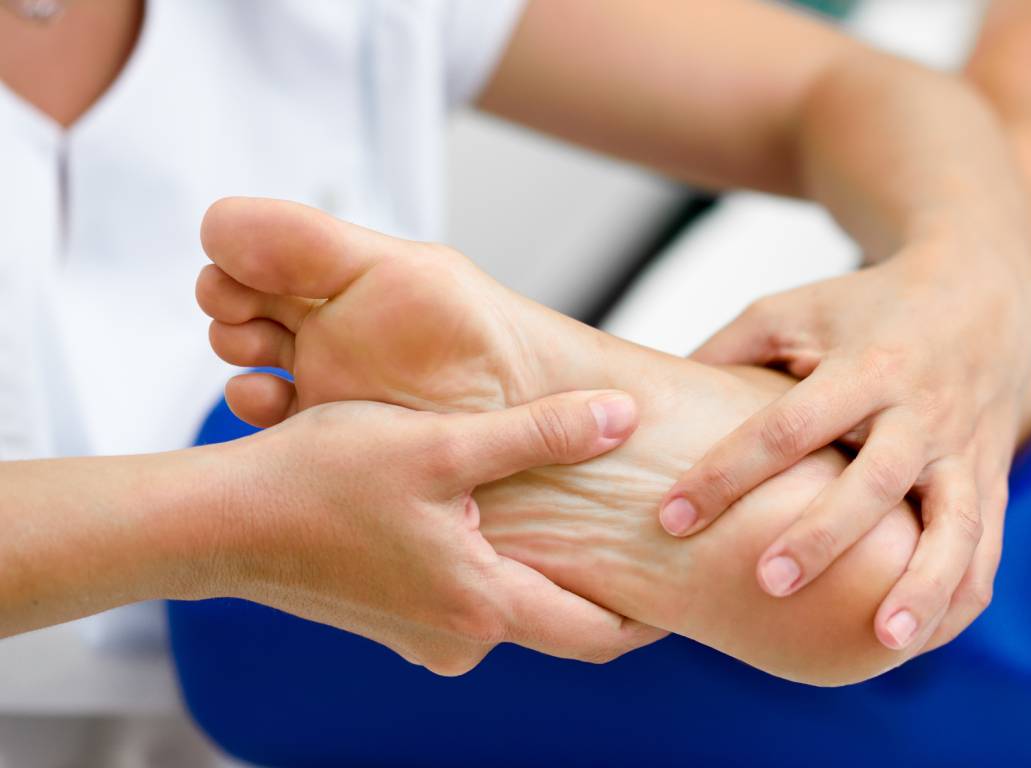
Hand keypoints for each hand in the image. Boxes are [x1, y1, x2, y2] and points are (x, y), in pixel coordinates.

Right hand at [215, 391, 664, 675]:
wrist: (218, 523)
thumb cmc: (319, 482)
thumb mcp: (443, 445)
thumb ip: (541, 434)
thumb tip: (621, 419)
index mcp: (483, 607)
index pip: (601, 633)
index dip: (650, 611)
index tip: (683, 576)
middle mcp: (457, 640)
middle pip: (560, 620)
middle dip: (601, 584)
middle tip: (634, 535)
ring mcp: (421, 638)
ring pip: (510, 605)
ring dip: (538, 565)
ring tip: (565, 508)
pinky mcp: (394, 622)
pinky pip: (467, 599)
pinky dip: (489, 565)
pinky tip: (484, 512)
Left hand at [661, 237, 1030, 658]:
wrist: (983, 292)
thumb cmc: (866, 308)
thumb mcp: (794, 310)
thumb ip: (726, 354)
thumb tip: (642, 406)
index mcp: (864, 365)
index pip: (789, 424)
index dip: (728, 471)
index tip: (671, 518)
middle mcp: (921, 409)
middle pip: (875, 479)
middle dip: (825, 534)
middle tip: (768, 583)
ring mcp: (965, 449)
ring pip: (952, 524)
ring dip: (921, 584)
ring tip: (882, 639)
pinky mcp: (992, 479)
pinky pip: (987, 548)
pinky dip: (959, 596)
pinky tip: (920, 640)